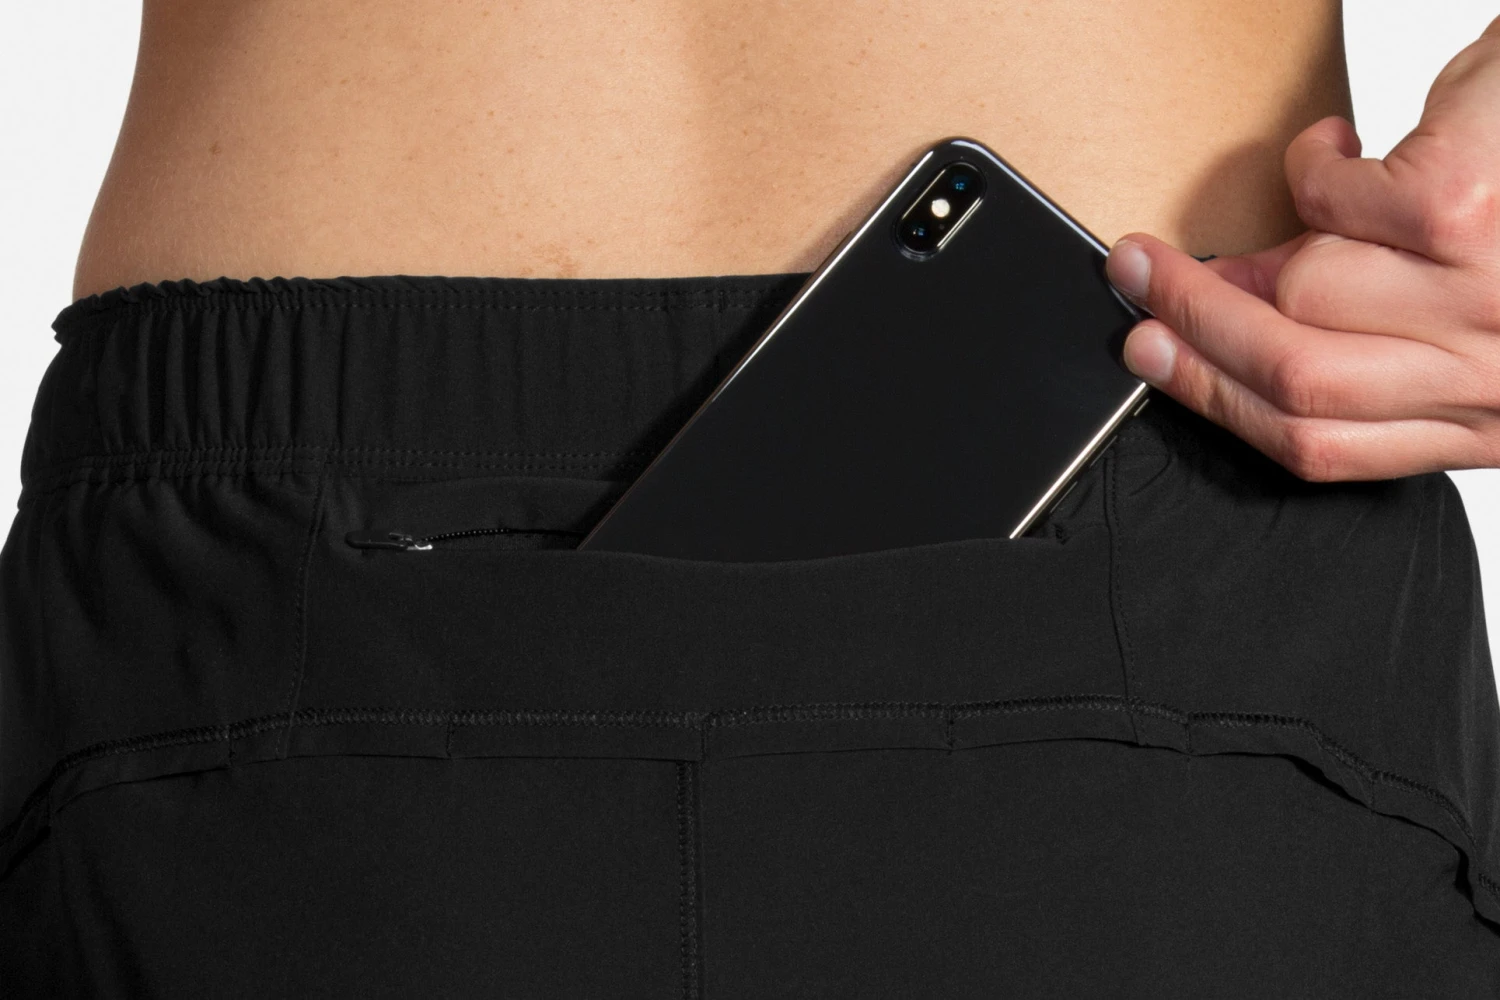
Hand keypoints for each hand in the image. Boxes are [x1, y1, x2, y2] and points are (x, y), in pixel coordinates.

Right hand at [1105, 18, 1499, 480]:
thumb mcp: (1475, 304)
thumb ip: (1368, 336)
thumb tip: (1230, 316)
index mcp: (1491, 413)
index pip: (1319, 444)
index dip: (1215, 402)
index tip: (1151, 356)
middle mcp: (1491, 373)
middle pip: (1295, 381)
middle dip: (1194, 326)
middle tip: (1137, 274)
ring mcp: (1481, 297)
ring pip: (1304, 293)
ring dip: (1282, 233)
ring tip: (1313, 189)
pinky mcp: (1464, 215)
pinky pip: (1328, 203)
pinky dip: (1316, 163)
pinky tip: (1347, 142)